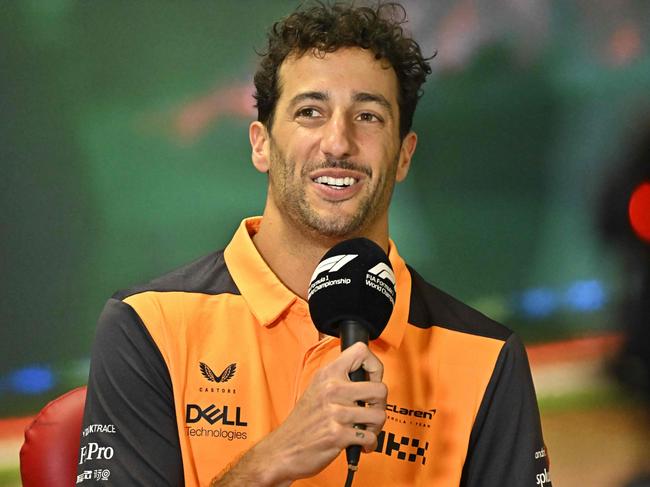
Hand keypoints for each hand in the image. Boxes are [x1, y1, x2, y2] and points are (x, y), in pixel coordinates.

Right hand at [212, 342, 386, 485]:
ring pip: (379, 415)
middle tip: (371, 412)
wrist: (283, 449)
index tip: (372, 381)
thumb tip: (367, 375)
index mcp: (328, 374)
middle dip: (381, 405)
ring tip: (365, 429)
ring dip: (376, 427)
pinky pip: (370, 437)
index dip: (375, 367)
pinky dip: (370, 443)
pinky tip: (361, 443)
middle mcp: (332, 389)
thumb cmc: (303, 421)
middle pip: (380, 389)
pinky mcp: (338, 434)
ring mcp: (335, 412)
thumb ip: (339, 379)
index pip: (361, 351)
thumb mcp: (317, 389)